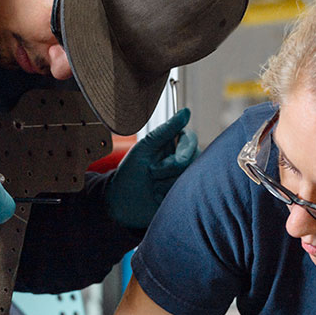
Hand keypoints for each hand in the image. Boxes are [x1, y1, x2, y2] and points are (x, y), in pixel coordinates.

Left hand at [105, 107, 199, 229]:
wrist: (121, 203)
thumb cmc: (130, 173)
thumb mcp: (145, 148)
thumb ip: (166, 130)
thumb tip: (186, 112)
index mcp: (172, 145)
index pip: (190, 140)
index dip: (183, 150)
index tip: (173, 160)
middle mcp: (182, 160)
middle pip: (194, 159)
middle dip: (170, 169)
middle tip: (152, 174)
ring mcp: (183, 179)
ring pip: (190, 177)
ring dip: (167, 184)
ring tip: (153, 186)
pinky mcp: (183, 196)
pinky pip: (189, 194)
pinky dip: (171, 196)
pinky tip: (159, 198)